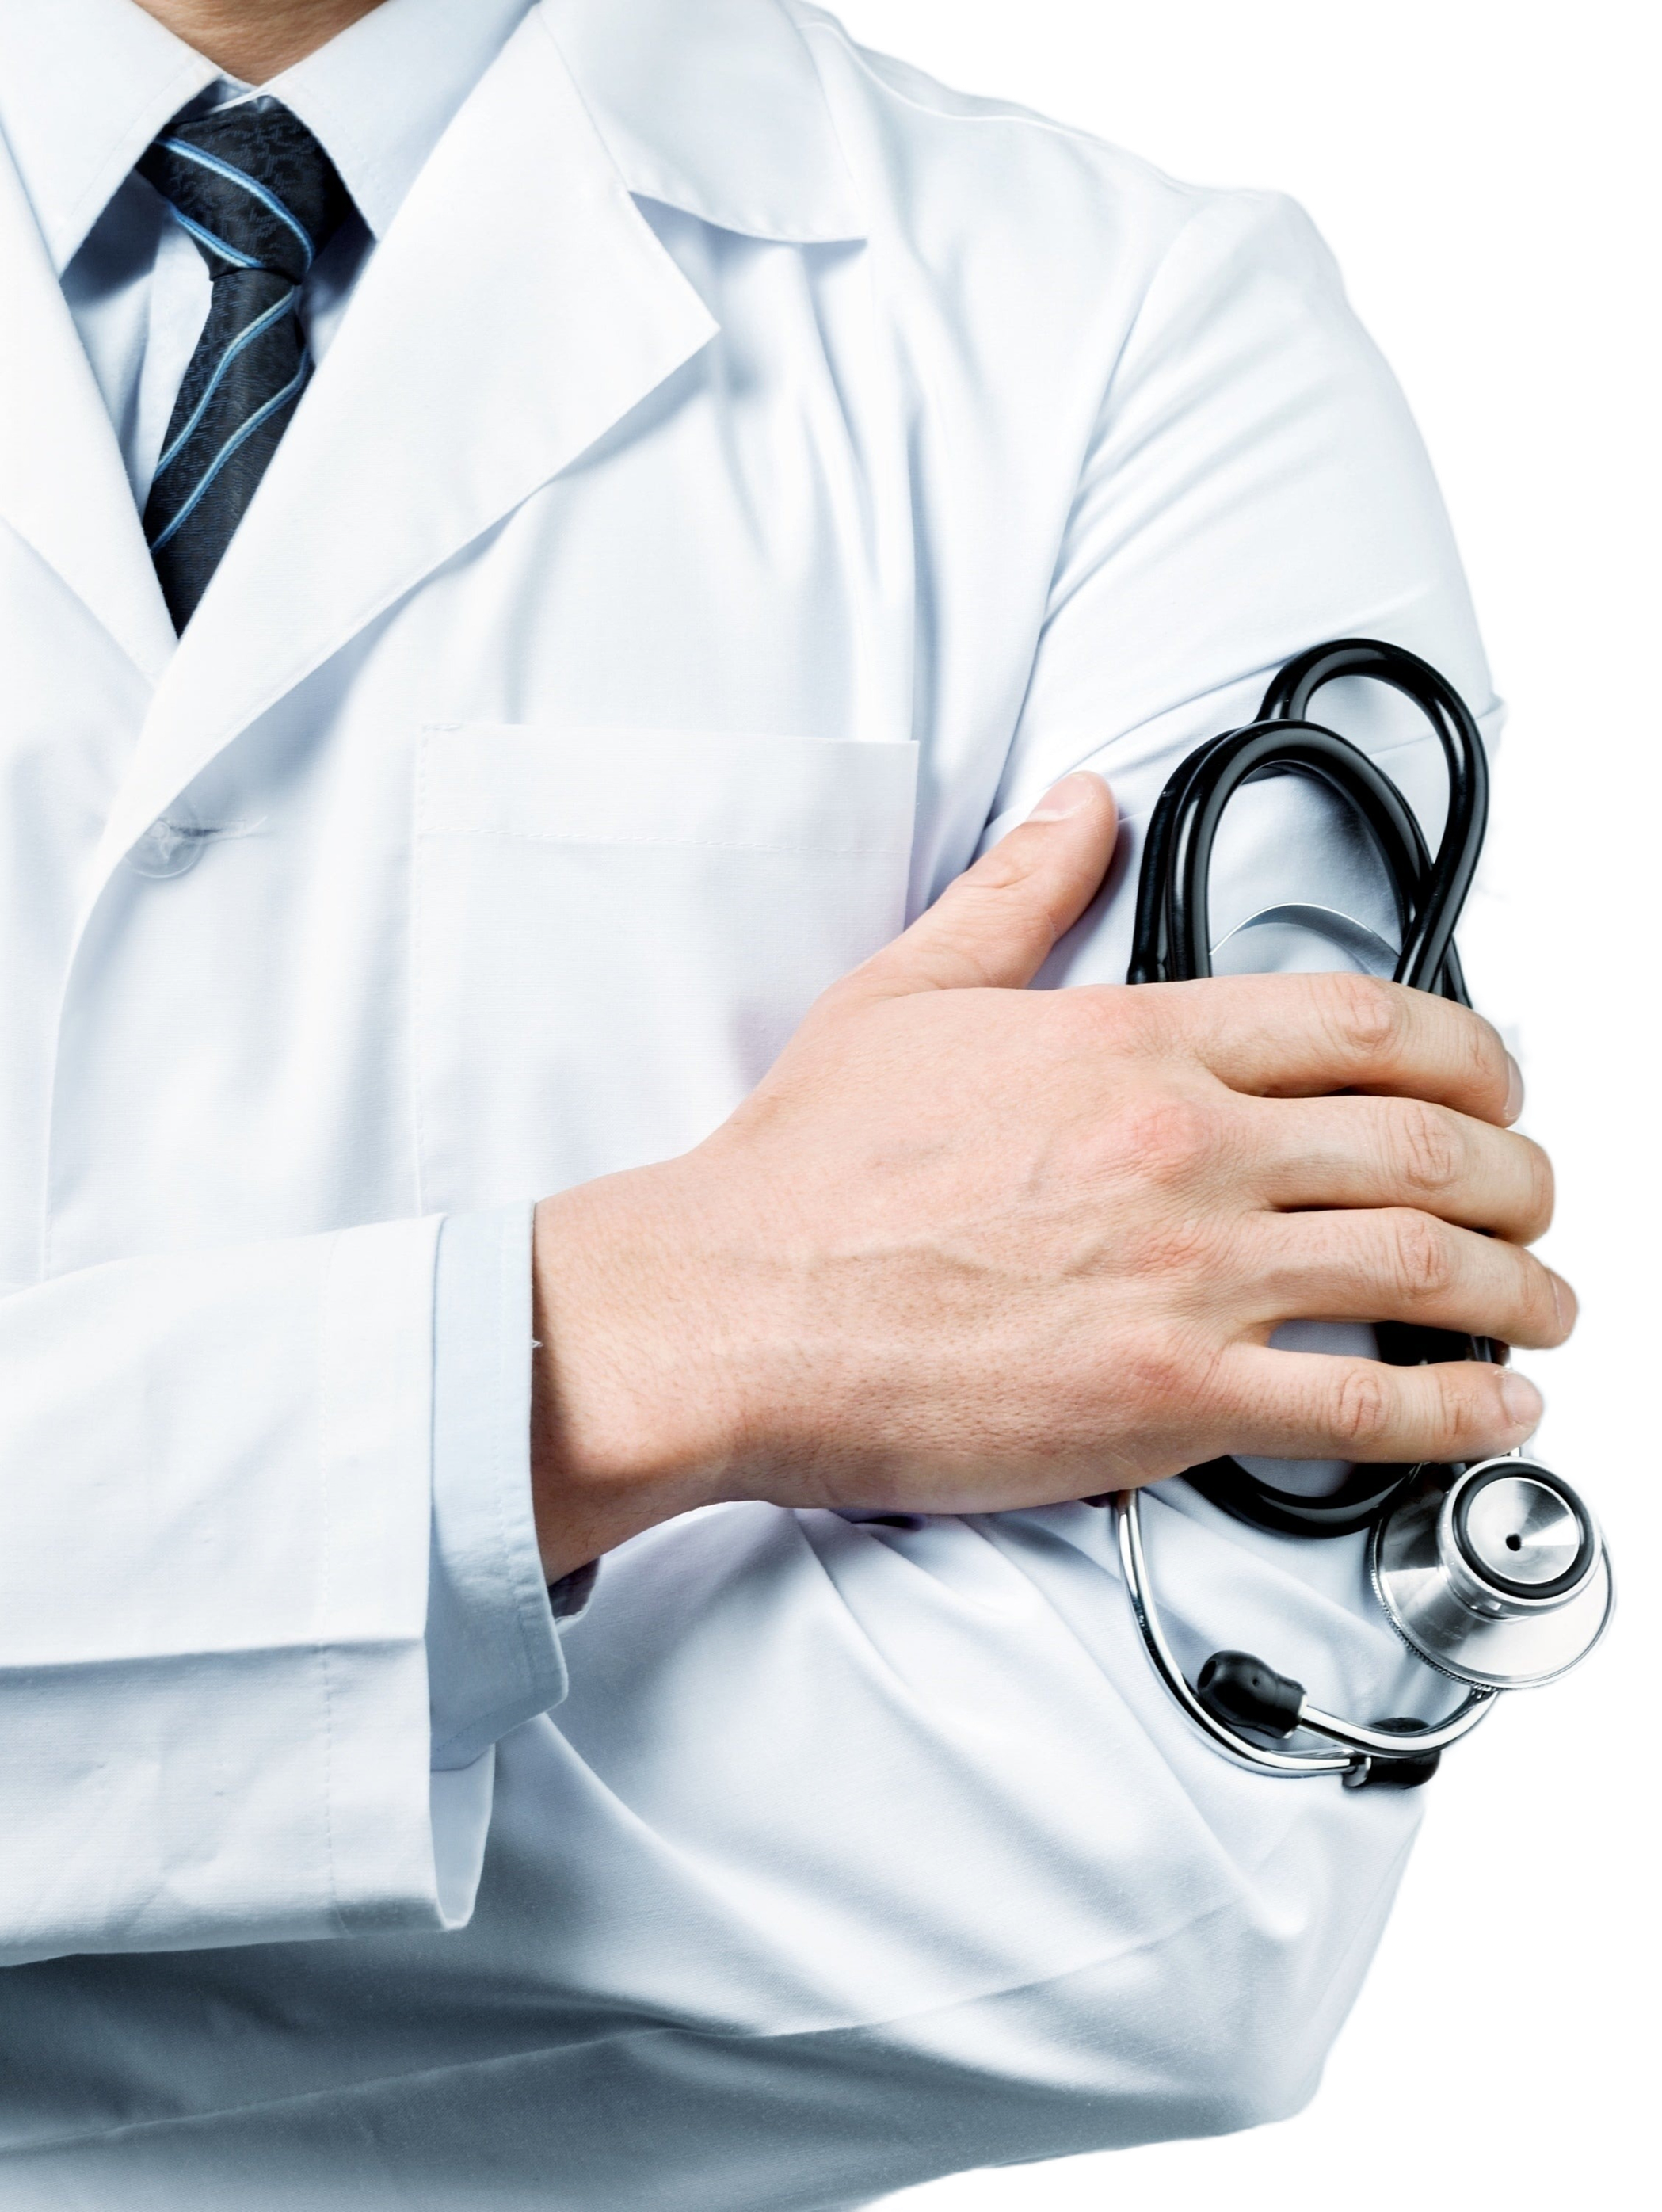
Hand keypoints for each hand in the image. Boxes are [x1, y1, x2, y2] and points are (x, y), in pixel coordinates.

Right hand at [529, 771, 1567, 1578]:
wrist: (732, 1310)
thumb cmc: (807, 1172)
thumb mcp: (907, 992)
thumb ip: (1015, 891)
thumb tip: (1076, 806)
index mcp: (1134, 1042)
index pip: (1362, 1020)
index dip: (1467, 1054)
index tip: (1492, 1088)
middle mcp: (1186, 1148)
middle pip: (1426, 1144)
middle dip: (1518, 1174)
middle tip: (1537, 1201)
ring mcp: (1190, 1277)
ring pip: (1424, 1269)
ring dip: (1519, 1288)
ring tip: (1546, 1305)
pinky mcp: (1171, 1402)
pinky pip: (1363, 1407)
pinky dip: (1457, 1411)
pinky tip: (1494, 1410)